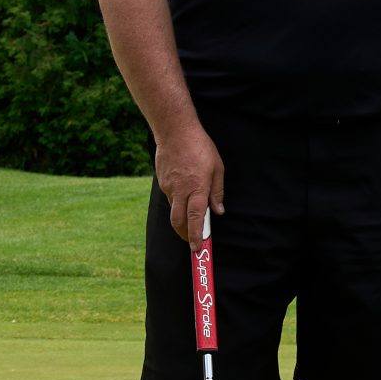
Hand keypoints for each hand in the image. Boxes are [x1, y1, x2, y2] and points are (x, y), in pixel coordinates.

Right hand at [155, 122, 223, 242]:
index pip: (195, 218)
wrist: (174, 131)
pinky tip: (184, 189)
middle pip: (178, 222)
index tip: (197, 248)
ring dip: (182, 216)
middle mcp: (180, 191)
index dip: (196, 235)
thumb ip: (217, 192)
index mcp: (197, 188)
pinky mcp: (162, 182)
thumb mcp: (217, 168)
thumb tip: (218, 211)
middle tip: (193, 241)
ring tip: (191, 212)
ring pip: (174, 209)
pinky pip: (170, 197)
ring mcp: (169, 187)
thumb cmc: (200, 147)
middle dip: (185, 234)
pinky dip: (178, 200)